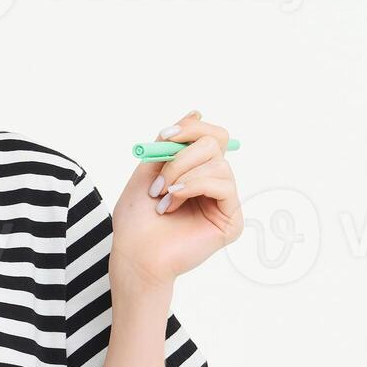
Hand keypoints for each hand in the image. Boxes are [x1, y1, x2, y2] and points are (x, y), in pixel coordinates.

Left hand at [111, 110, 245, 288]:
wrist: (135, 254)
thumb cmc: (137, 220)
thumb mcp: (148, 169)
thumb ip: (170, 143)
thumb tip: (196, 112)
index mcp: (197, 171)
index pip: (211, 135)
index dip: (191, 128)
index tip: (165, 135)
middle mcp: (214, 184)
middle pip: (216, 142)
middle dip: (182, 155)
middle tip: (159, 179)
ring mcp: (225, 202)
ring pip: (218, 162)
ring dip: (182, 175)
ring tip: (163, 197)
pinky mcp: (232, 219)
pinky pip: (223, 184)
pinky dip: (194, 186)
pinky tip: (175, 201)